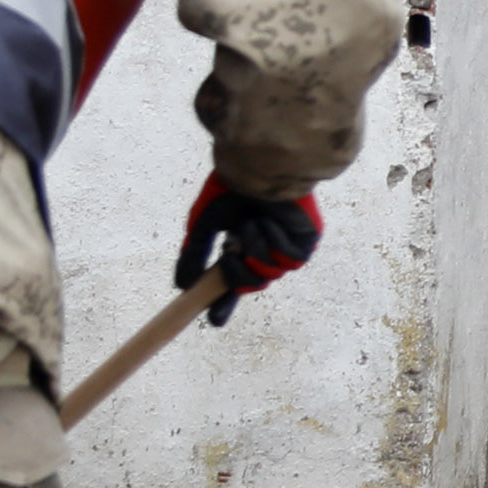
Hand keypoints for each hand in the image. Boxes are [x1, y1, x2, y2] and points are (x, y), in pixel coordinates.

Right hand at [179, 173, 323, 328]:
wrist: (258, 167)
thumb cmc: (231, 188)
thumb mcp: (203, 224)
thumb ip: (193, 255)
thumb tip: (181, 287)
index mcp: (240, 243)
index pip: (232, 281)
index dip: (224, 302)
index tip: (213, 321)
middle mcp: (263, 247)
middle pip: (251, 284)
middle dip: (238, 274)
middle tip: (230, 253)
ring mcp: (285, 245)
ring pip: (269, 274)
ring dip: (255, 250)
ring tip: (252, 223)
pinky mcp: (306, 241)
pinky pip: (289, 260)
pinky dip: (274, 243)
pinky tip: (271, 221)